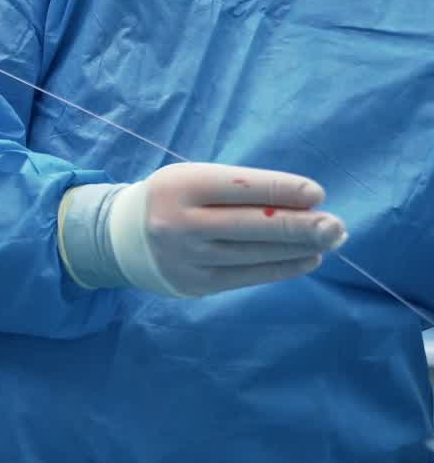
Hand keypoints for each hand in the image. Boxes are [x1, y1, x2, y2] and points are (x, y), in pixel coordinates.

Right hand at [109, 161, 346, 296]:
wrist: (126, 236)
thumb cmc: (178, 199)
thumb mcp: (197, 179)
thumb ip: (242, 189)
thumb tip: (306, 205)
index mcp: (182, 185)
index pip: (241, 187)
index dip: (282, 190)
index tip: (316, 194)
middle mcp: (180, 222)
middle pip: (252, 225)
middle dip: (300, 225)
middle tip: (336, 226)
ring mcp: (187, 256)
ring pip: (254, 253)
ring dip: (298, 247)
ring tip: (329, 240)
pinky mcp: (194, 282)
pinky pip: (248, 276)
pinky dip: (282, 268)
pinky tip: (306, 259)